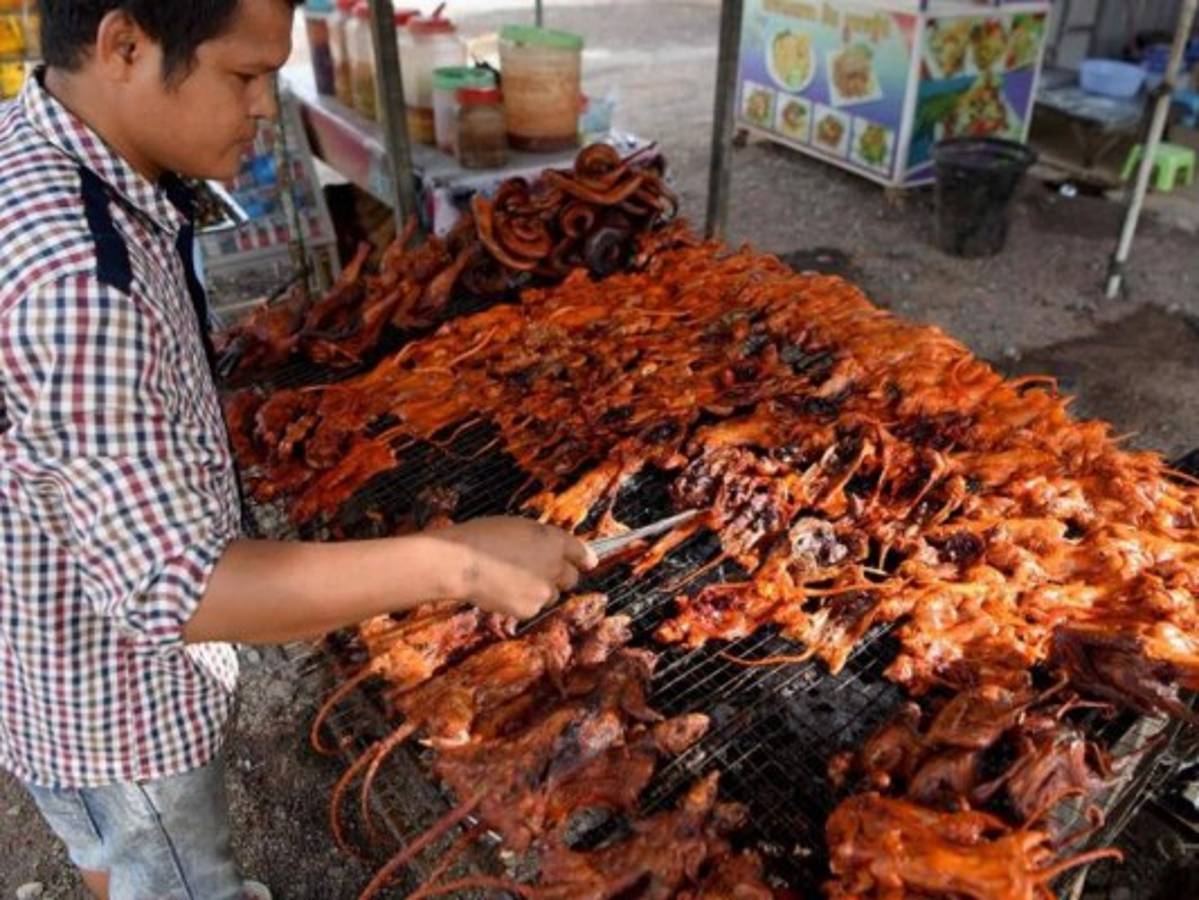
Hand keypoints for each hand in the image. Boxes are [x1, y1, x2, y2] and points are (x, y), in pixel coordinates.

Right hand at [436, 517, 597, 618]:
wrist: (463, 563)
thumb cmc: (483, 537)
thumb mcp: (518, 527)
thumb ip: (540, 540)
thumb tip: (548, 550)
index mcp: (554, 540)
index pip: (582, 553)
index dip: (584, 559)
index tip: (587, 563)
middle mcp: (556, 566)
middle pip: (571, 579)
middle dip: (560, 577)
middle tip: (541, 574)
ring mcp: (544, 590)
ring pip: (552, 595)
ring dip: (540, 590)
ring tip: (513, 581)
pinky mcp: (530, 609)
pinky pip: (533, 607)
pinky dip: (523, 602)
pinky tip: (504, 591)